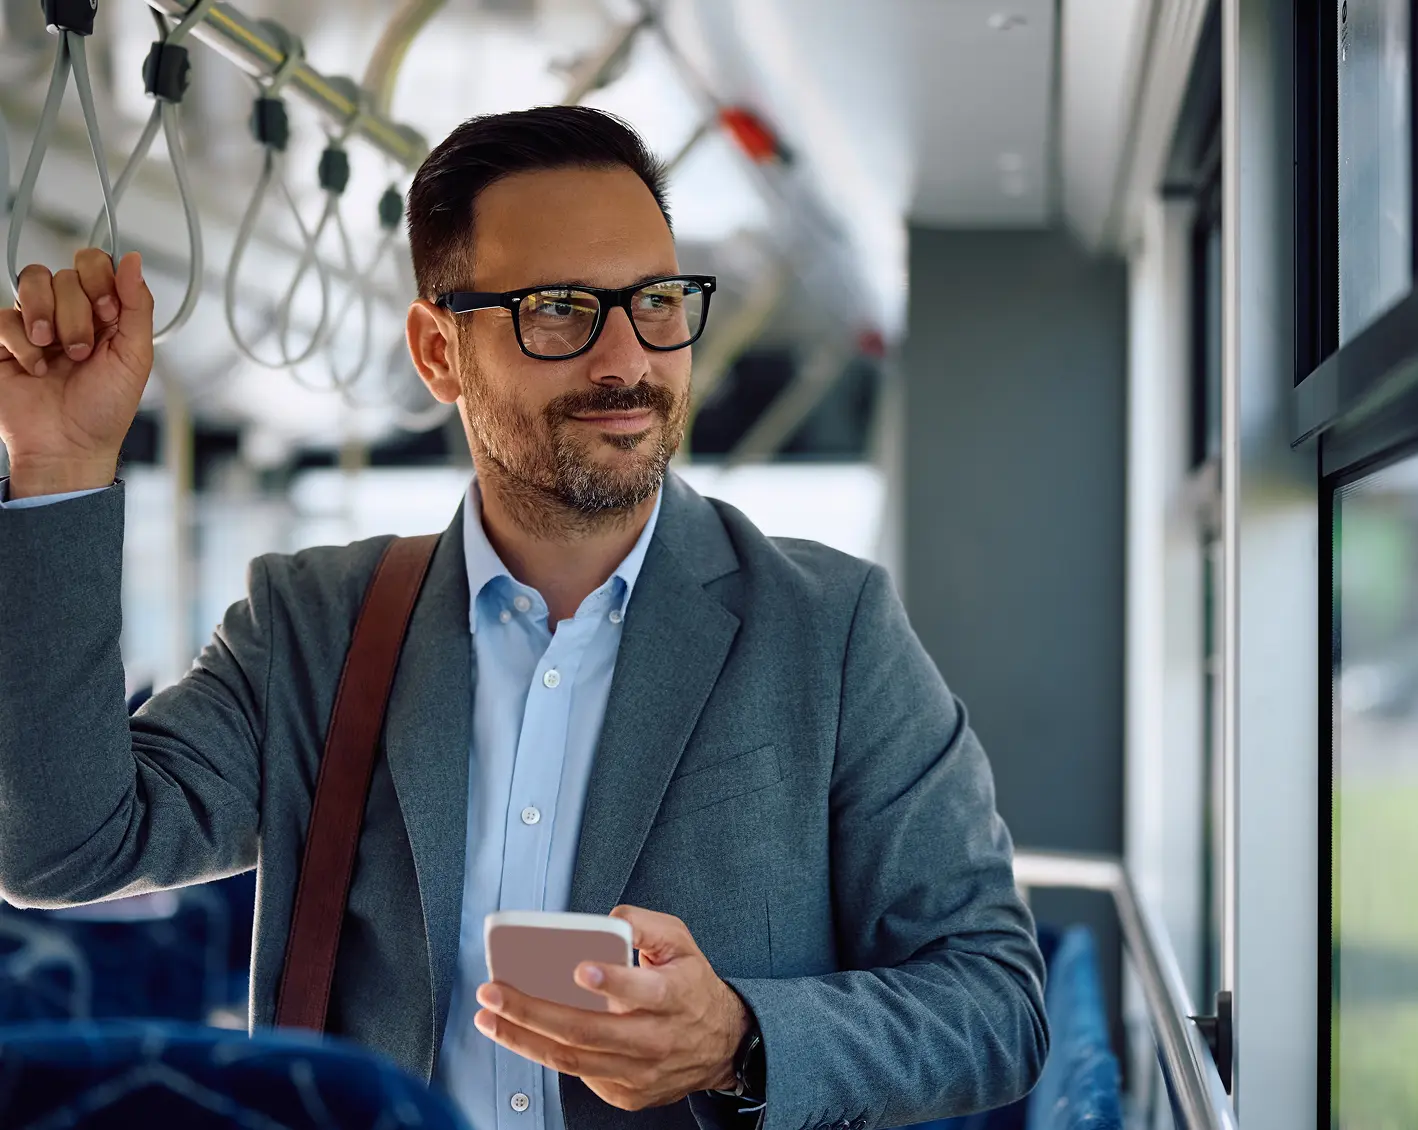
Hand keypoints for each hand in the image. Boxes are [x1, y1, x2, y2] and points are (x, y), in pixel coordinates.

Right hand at [0, 250, 154, 496]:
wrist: (68, 447)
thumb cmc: (105, 410)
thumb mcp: (135, 357)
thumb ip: (138, 306)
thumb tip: (134, 261)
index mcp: (105, 314)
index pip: (96, 264)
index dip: (100, 280)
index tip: (108, 313)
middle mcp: (70, 313)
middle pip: (65, 275)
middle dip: (77, 315)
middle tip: (82, 351)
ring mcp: (36, 324)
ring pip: (32, 282)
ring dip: (47, 318)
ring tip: (56, 354)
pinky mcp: (5, 340)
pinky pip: (4, 317)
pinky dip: (22, 345)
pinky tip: (36, 369)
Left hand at [474, 905, 752, 1111]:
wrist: (721, 1044)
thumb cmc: (692, 986)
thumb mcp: (681, 943)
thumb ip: (646, 924)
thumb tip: (609, 917)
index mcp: (674, 997)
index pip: (643, 991)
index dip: (611, 982)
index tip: (580, 968)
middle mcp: (656, 1039)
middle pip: (588, 1031)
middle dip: (532, 1011)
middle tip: (495, 993)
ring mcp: (639, 1072)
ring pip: (574, 1059)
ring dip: (524, 1039)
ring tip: (490, 1018)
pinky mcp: (627, 1093)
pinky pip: (580, 1075)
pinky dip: (546, 1054)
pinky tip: (522, 1036)